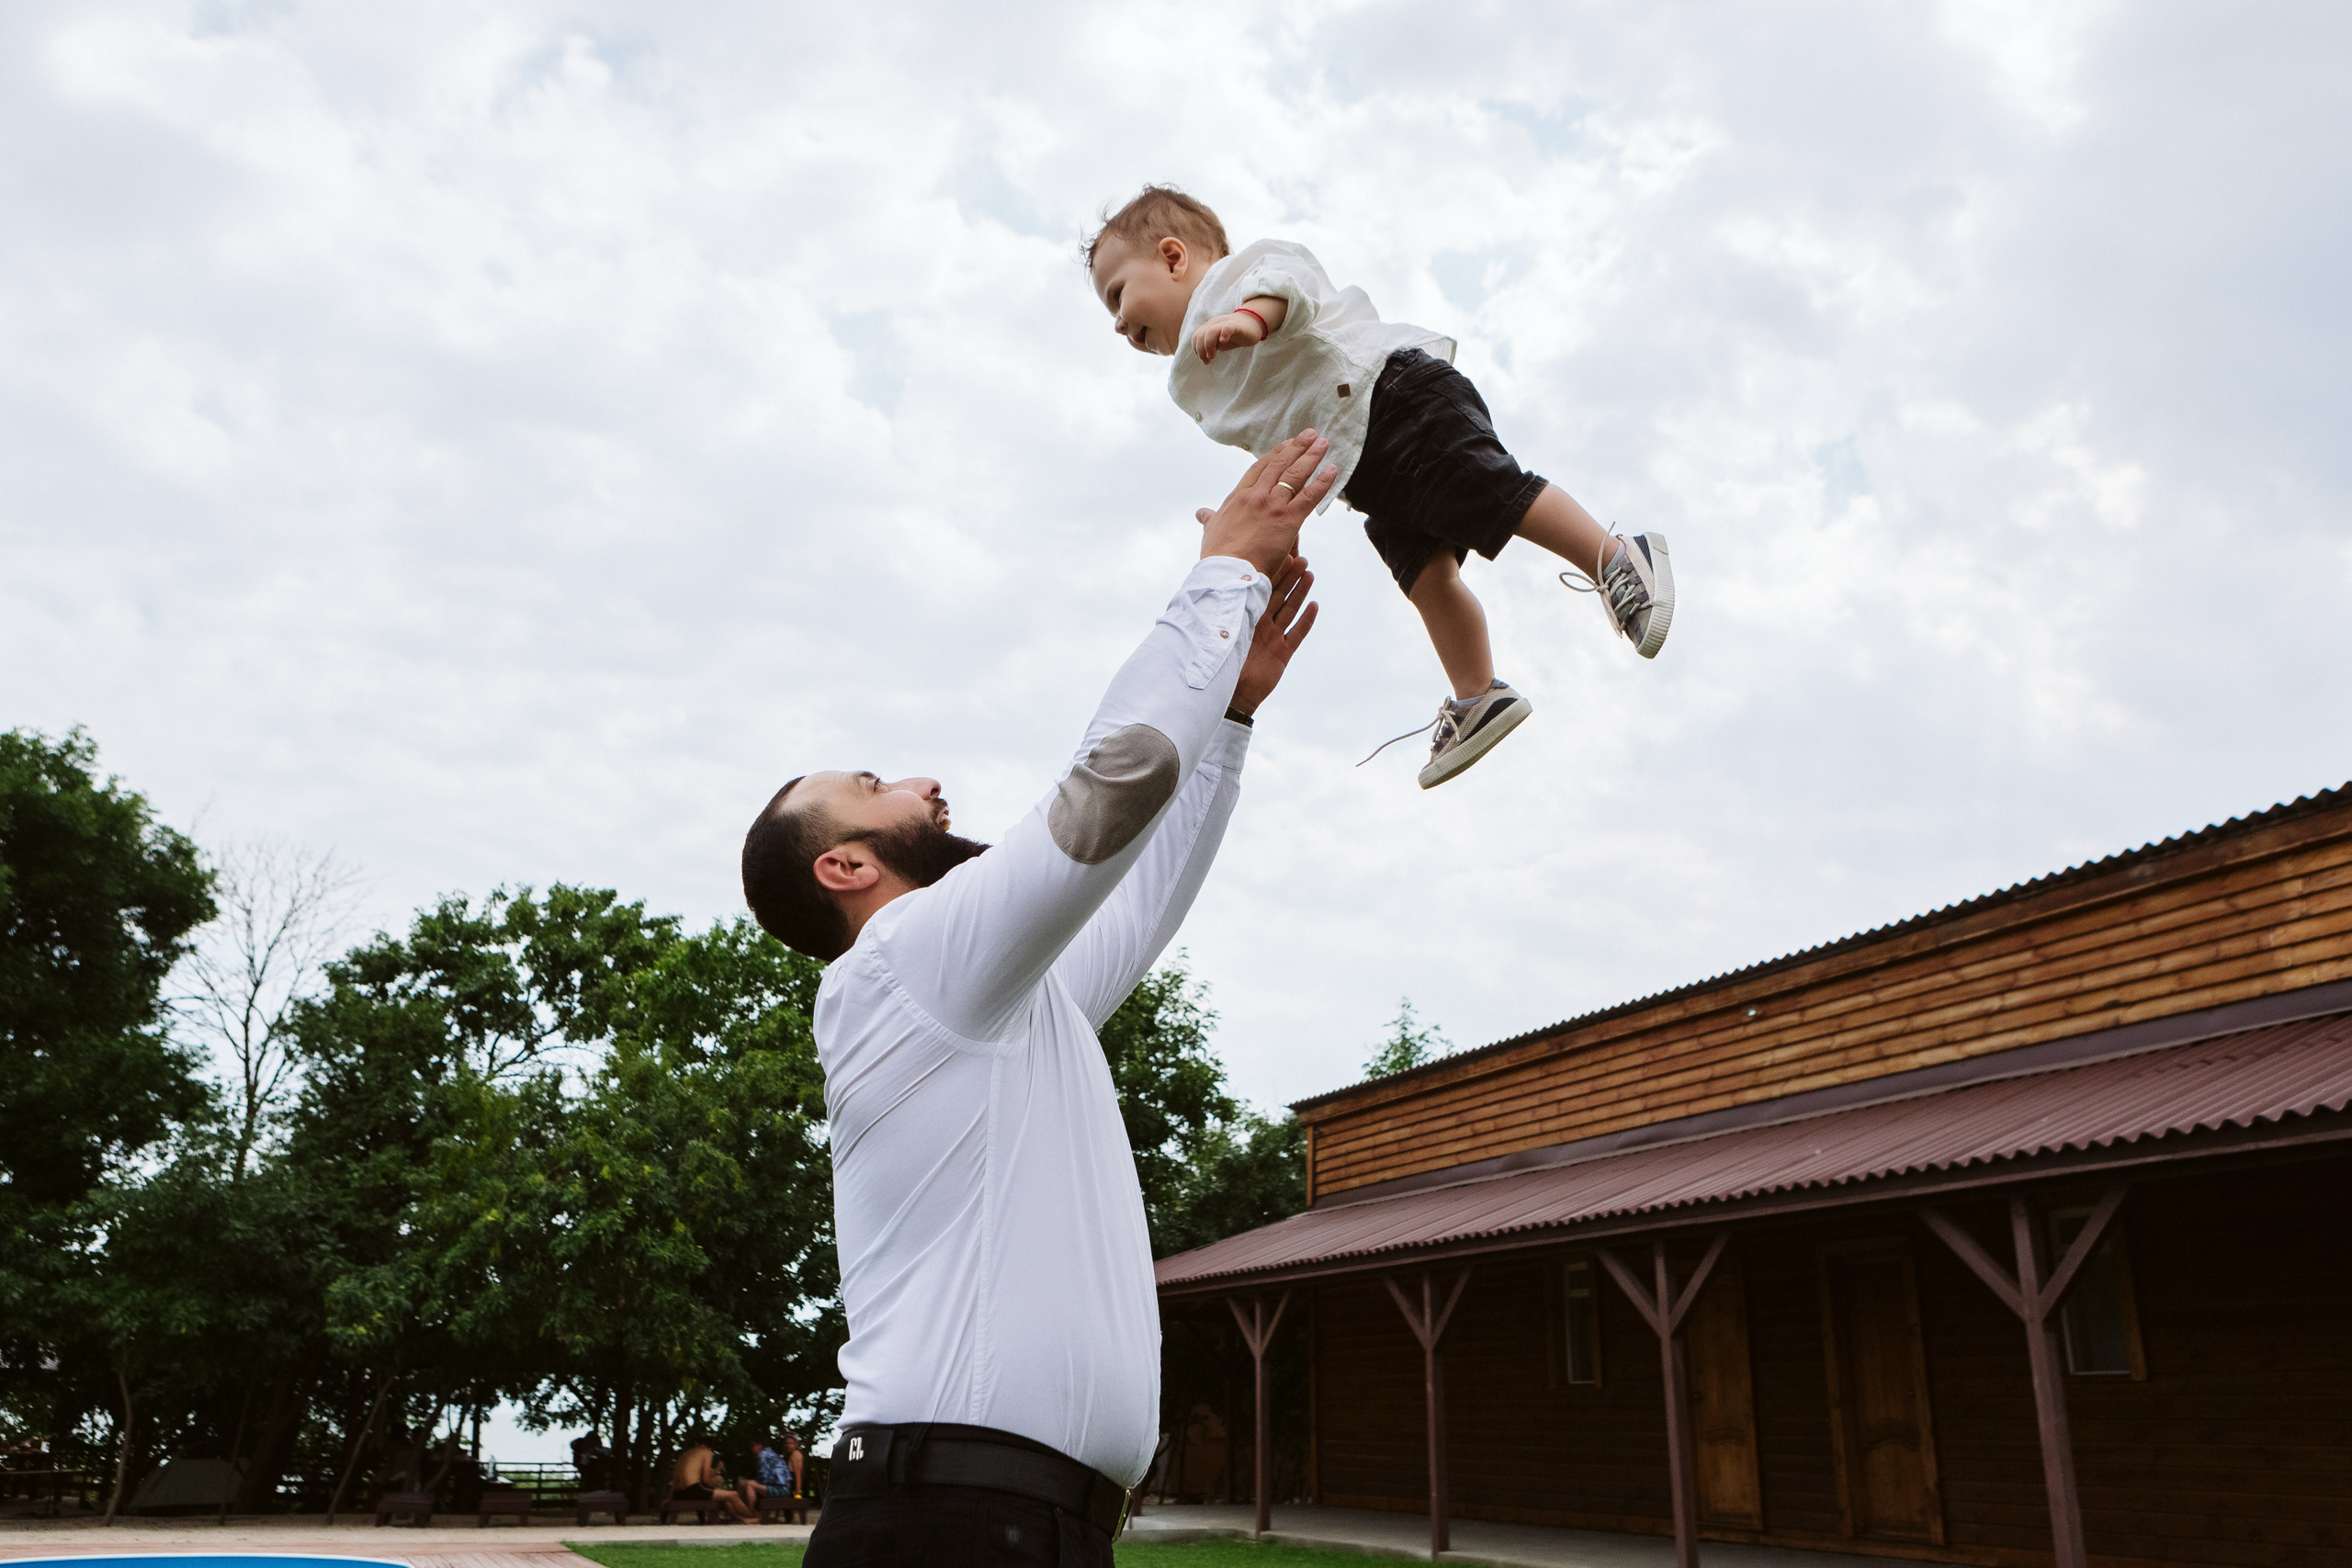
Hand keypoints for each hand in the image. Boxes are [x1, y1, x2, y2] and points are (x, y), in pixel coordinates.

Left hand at [1192, 311, 1265, 363]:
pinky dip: (1223, 334)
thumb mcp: (1221, 343)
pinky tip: (1224, 341)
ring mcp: (1225, 323)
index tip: (1204, 360)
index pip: (1196, 337)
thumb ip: (1211, 347)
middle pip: (1201, 335)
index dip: (1197, 350)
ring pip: (1211, 331)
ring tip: (1213, 356)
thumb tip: (1204, 356)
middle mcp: (1215, 323)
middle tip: (1208, 360)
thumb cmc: (1235, 335)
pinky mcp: (1237, 326)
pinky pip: (1227, 327)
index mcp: (1209, 327)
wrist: (1253, 324)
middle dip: (1201, 350)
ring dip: (1209, 345)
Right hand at [1197, 429, 1335, 575]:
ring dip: (1312, 457)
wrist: (1228, 572)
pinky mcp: (1288, 520)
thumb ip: (1210, 519)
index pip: (1259, 468)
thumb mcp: (1211, 531)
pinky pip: (1310, 496)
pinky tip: (1332, 470)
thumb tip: (1202, 513)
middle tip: (1311, 434)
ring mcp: (1273, 506)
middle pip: (1279, 465)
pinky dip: (1323, 482)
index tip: (1287, 443)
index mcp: (1238, 497)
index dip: (1275, 454)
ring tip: (1323, 443)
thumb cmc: (1218, 556)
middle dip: (1297, 447)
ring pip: (1295, 475)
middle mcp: (1256, 496)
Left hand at [1231, 554, 1318, 715]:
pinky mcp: (1283, 653)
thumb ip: (1223, 610)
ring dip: (1300, 592)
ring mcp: (1273, 638)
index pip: (1259, 590)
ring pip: (1289, 610)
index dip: (1271, 573)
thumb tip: (1212, 579)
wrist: (1230, 695)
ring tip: (1309, 574)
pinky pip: (1297, 633)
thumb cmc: (1220, 664)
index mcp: (1244, 617)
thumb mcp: (1221, 632)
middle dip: (1289, 577)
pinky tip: (1314, 605)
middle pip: (1278, 595)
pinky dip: (1306, 620)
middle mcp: (1260, 624)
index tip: (1280, 554)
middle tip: (1301, 558)